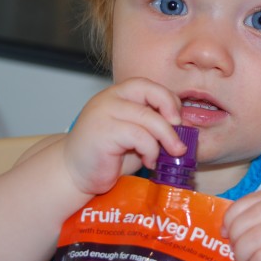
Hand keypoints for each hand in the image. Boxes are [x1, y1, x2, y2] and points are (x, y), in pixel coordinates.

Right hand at [62, 77, 184, 195]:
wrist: (74, 174)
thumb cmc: (108, 156)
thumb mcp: (136, 134)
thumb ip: (155, 126)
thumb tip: (186, 127)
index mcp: (118, 94)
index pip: (149, 86)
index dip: (169, 101)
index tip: (178, 122)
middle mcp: (110, 98)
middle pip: (150, 93)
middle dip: (172, 114)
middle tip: (179, 137)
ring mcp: (104, 112)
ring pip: (149, 118)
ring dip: (165, 139)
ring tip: (166, 156)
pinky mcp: (103, 131)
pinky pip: (139, 136)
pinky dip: (151, 150)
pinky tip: (149, 161)